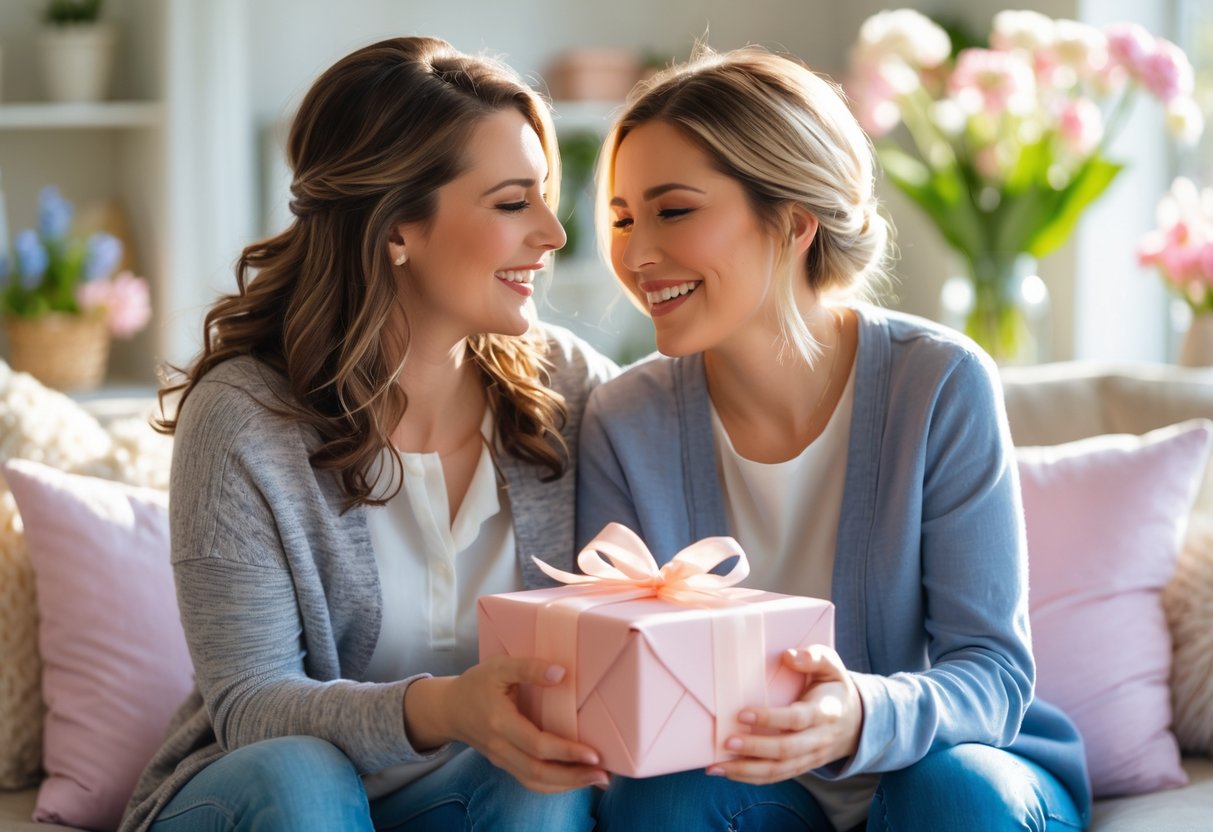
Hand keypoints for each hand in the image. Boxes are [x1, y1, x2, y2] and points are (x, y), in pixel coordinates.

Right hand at [404, 656, 607, 793]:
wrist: (448, 709)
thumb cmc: (476, 684)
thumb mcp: (499, 667)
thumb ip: (528, 668)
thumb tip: (561, 673)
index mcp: (500, 723)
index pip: (537, 746)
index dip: (566, 752)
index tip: (593, 753)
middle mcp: (500, 748)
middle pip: (538, 773)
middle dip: (573, 777)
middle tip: (604, 775)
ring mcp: (501, 760)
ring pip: (535, 782)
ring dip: (567, 785)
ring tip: (597, 780)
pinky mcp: (505, 764)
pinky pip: (530, 781)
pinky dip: (554, 785)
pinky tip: (575, 780)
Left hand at [708, 645, 862, 784]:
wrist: (855, 723)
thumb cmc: (834, 688)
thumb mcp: (832, 667)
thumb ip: (815, 657)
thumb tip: (790, 656)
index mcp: (825, 712)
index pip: (796, 719)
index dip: (770, 718)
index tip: (742, 714)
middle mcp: (818, 739)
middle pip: (786, 750)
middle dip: (754, 748)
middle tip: (726, 742)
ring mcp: (809, 757)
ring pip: (778, 770)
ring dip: (746, 770)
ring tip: (717, 766)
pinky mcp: (800, 767)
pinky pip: (775, 777)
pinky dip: (750, 778)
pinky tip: (726, 772)